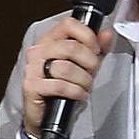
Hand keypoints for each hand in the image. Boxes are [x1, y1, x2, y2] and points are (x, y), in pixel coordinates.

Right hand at [21, 17, 115, 138]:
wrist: (47, 114)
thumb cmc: (63, 88)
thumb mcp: (84, 65)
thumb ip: (96, 49)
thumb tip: (107, 34)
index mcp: (50, 40)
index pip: (68, 24)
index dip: (87, 36)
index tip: (96, 49)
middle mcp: (38, 51)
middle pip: (71, 47)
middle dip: (90, 62)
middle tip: (92, 72)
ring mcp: (32, 68)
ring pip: (66, 68)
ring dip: (83, 80)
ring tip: (85, 86)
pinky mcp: (31, 86)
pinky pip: (59, 85)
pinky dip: (75, 92)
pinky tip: (78, 95)